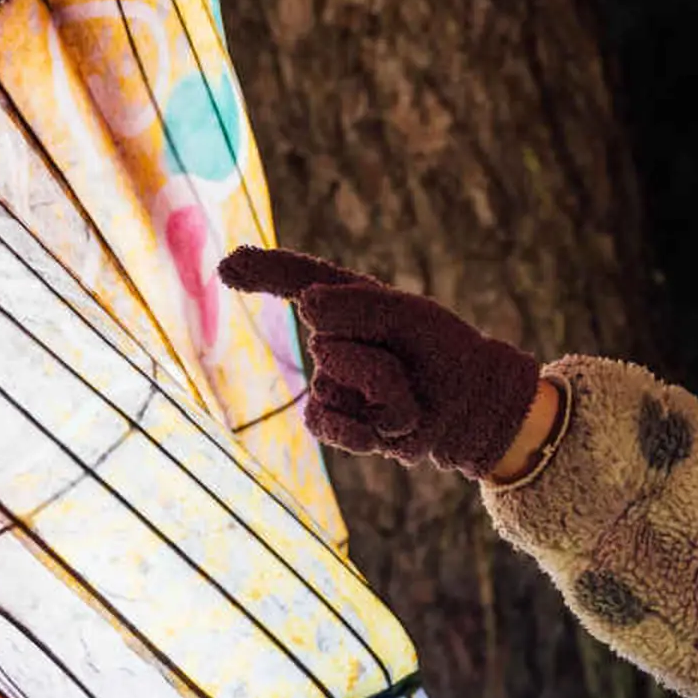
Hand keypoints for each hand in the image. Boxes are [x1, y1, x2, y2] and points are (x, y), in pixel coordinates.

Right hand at [217, 247, 551, 479]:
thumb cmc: (445, 352)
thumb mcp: (410, 316)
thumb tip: (304, 305)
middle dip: (377, 359)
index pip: (297, 278)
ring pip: (332, 384)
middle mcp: (333, 336)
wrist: (471, 410)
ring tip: (409, 399)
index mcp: (350, 300)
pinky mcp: (332, 419)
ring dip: (385, 396)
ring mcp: (329, 379)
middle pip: (328, 340)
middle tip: (412, 367)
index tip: (226, 267)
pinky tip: (383, 431)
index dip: (262, 270)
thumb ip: (358, 305)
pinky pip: (322, 421)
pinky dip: (359, 431)